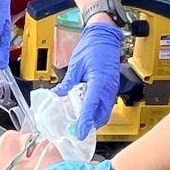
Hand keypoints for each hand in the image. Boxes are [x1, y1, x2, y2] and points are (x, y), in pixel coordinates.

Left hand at [55, 18, 124, 139]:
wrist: (104, 36)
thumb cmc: (92, 46)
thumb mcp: (75, 65)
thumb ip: (67, 83)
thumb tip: (57, 94)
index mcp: (99, 81)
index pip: (91, 107)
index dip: (85, 122)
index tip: (79, 133)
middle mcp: (108, 87)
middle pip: (102, 115)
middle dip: (91, 125)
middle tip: (77, 131)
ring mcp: (112, 88)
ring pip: (105, 111)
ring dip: (95, 119)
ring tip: (80, 123)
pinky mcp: (112, 87)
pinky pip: (106, 104)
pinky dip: (97, 110)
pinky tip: (86, 109)